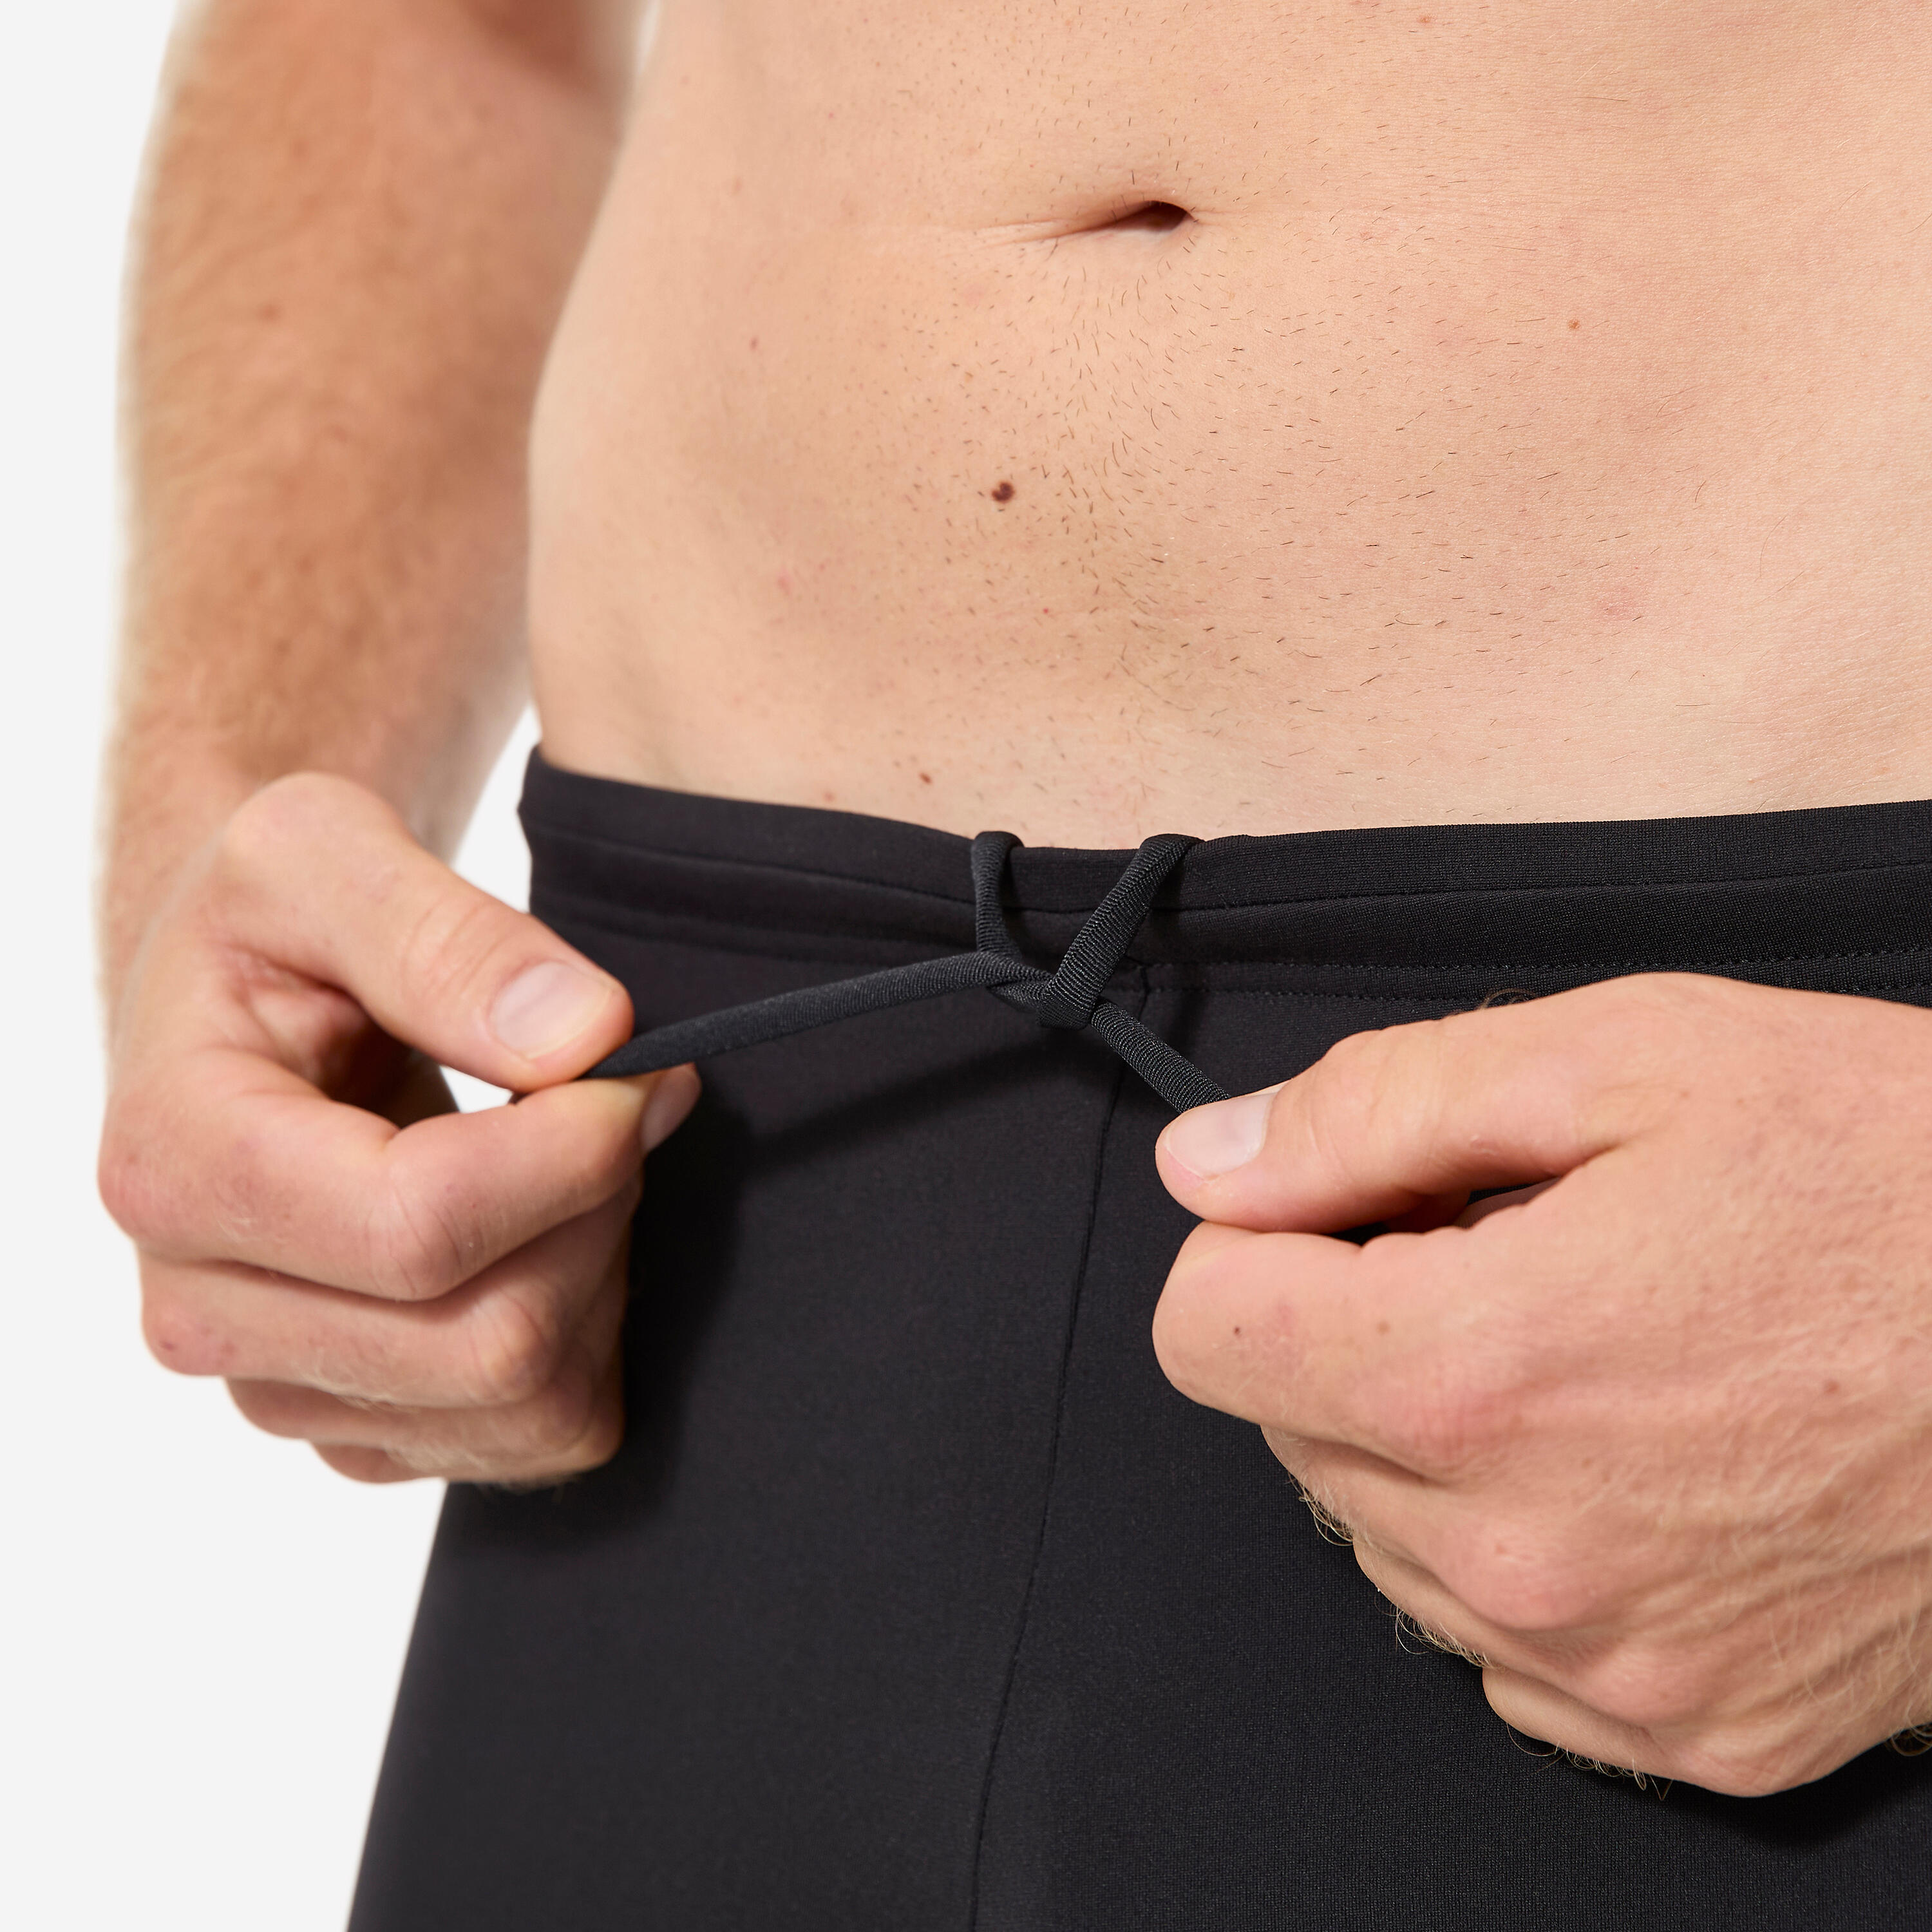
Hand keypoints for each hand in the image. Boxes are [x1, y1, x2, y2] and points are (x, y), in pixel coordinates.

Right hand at [100, 773, 697, 1483]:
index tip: (637, 1063)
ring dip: (602, 1269)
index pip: (418, 1227)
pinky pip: (536, 1436)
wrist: (237, 1007)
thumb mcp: (321, 853)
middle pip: (489, 1338)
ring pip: (525, 1400)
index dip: (574, 1149)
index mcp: (175, 1167)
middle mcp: (204, 1311)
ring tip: (580, 1157)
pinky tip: (558, 1232)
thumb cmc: (271, 924)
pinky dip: (590, 1335)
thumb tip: (586, 1037)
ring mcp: (282, 1387)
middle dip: (600, 1207)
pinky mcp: (362, 1426)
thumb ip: (447, 937)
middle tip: (620, 1101)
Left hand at [1152, 973, 1931, 1795]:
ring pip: (1387, 1540)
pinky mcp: (1695, 1729)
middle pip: (1292, 1431)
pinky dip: (1533, 1545)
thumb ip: (1376, 1111)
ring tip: (1604, 1352)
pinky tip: (1646, 1461)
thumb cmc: (1899, 1182)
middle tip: (1520, 1260)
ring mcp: (1611, 1667)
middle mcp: (1525, 1555)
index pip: (1205, 1332)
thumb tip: (1210, 1163)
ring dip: (1444, 1442)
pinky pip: (1506, 1644)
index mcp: (1480, 1375)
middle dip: (1364, 1332)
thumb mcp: (1626, 1059)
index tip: (1360, 1211)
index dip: (1265, 1246)